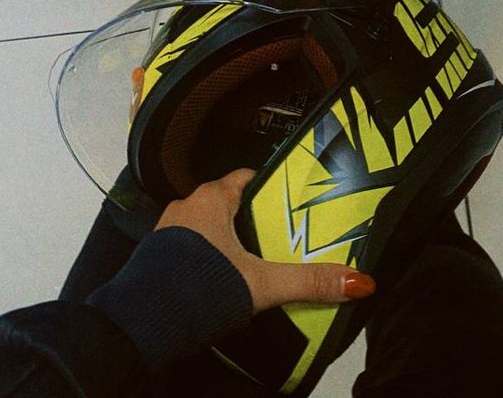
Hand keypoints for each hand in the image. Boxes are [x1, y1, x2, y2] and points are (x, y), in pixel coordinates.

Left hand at [156, 169, 375, 311]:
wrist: (141, 325)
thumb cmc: (199, 289)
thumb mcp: (262, 284)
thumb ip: (309, 282)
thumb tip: (360, 281)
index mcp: (213, 197)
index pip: (249, 178)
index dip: (274, 190)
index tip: (295, 206)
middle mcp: (189, 205)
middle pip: (232, 203)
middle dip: (256, 220)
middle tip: (284, 239)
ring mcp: (170, 229)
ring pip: (212, 225)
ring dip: (232, 240)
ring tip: (260, 262)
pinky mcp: (159, 254)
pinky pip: (194, 245)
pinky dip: (211, 256)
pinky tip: (226, 280)